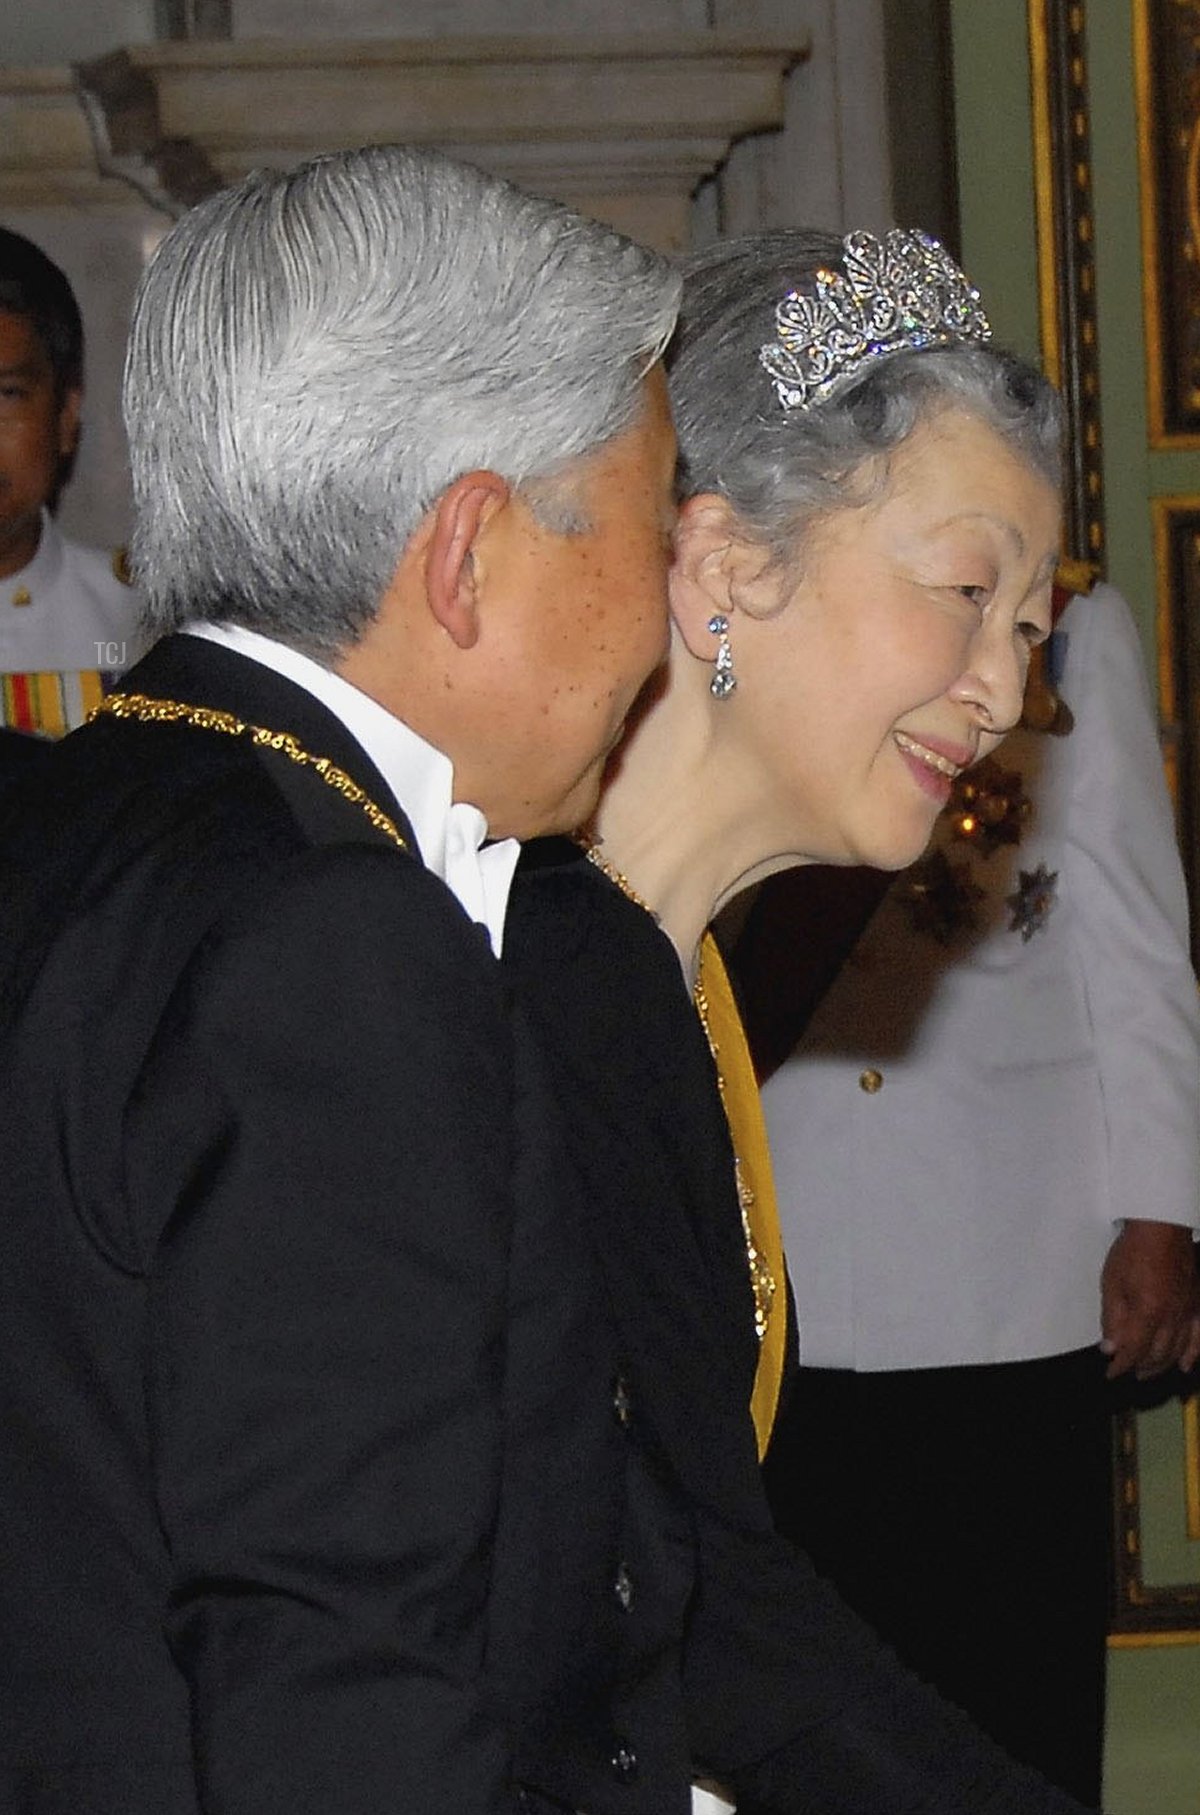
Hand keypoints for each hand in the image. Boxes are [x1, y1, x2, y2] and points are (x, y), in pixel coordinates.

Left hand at [1100, 1221, 1199, 1379]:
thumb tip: (1110, 1348)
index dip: (1120, 1365)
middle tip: (1127, 1371)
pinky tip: (1186, 1366)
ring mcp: (1187, 1313)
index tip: (1110, 1373)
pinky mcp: (1196, 1305)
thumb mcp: (1112, 1284)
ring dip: (1161, 1365)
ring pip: (1176, 1351)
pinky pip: (1198, 1337)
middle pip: (1156, 1355)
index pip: (1133, 1351)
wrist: (1163, 1228)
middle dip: (1140, 1367)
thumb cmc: (1134, 1251)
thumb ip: (1112, 1319)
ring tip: (1147, 1371)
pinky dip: (1192, 1355)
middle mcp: (1171, 1319)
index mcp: (1148, 1314)